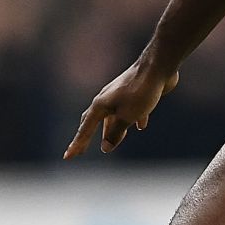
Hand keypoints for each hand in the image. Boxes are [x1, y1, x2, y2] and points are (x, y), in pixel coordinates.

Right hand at [63, 59, 178, 157]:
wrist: (157, 67)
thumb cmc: (140, 92)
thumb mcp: (127, 117)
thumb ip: (115, 133)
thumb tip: (106, 148)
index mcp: (100, 105)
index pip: (85, 129)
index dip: (77, 144)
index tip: (67, 157)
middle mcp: (106, 99)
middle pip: (93, 121)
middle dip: (88, 136)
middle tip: (81, 151)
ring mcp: (120, 94)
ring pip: (112, 116)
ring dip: (111, 129)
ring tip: (112, 142)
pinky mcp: (135, 93)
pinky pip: (131, 109)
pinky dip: (133, 119)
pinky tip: (141, 126)